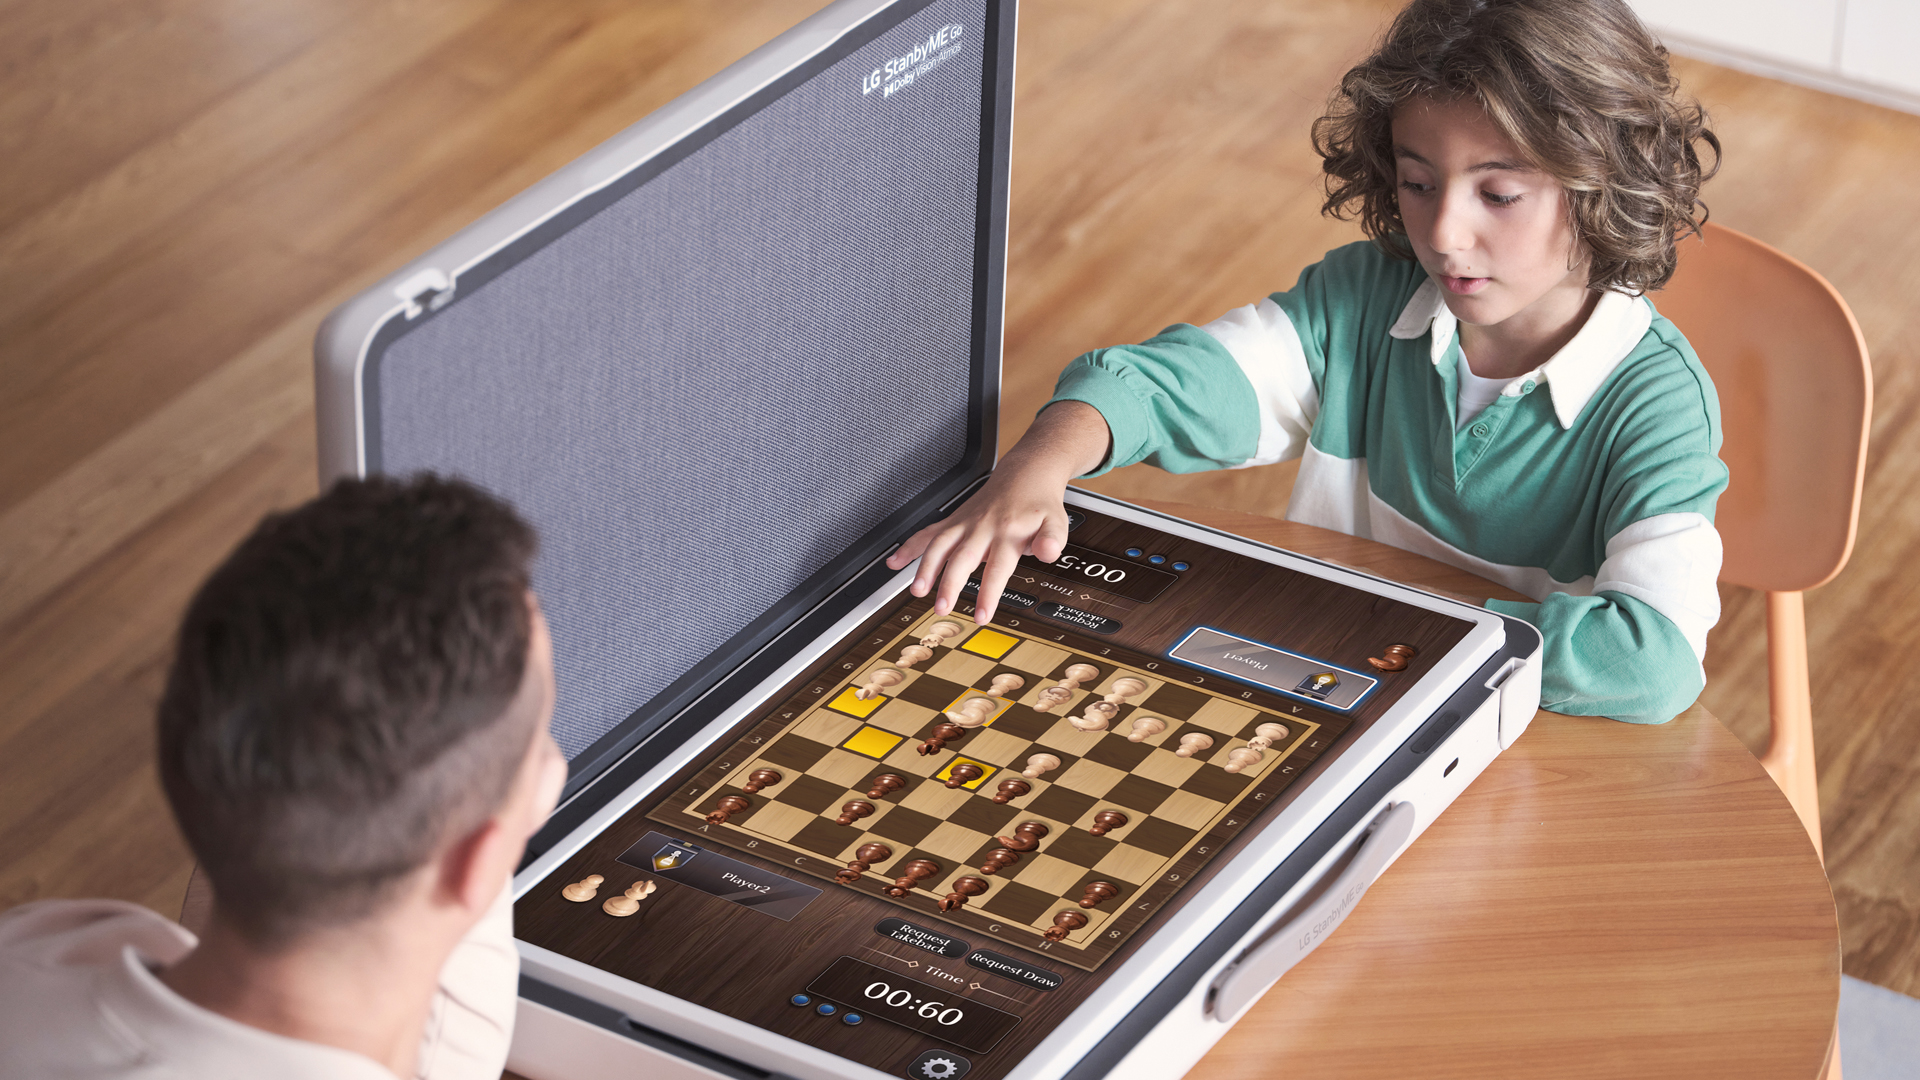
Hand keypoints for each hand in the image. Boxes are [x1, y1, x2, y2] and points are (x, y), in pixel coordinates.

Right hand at [887, 401, 1110, 623]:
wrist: (1026, 473)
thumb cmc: (1039, 503)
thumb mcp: (1057, 521)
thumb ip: (1053, 539)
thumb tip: (1049, 552)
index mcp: (1008, 532)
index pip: (997, 569)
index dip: (987, 594)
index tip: (981, 616)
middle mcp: (983, 527)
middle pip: (961, 557)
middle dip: (948, 582)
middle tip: (941, 607)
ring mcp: (965, 523)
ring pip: (939, 543)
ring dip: (925, 566)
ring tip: (916, 590)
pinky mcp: (955, 521)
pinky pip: (928, 532)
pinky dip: (909, 546)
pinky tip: (894, 562)